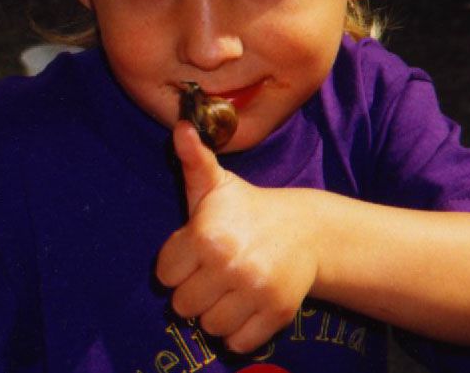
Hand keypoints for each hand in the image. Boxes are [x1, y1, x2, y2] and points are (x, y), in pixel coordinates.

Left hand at [156, 121, 317, 352]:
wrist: (304, 229)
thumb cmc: (247, 207)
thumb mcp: (217, 183)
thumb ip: (193, 160)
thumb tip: (180, 126)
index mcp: (207, 233)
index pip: (165, 274)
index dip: (179, 262)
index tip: (198, 249)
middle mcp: (229, 263)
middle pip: (183, 305)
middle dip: (196, 288)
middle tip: (217, 268)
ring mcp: (255, 291)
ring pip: (209, 325)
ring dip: (218, 310)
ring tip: (233, 284)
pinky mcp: (276, 314)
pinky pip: (238, 342)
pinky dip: (240, 330)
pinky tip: (248, 303)